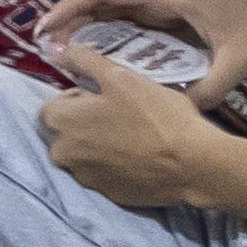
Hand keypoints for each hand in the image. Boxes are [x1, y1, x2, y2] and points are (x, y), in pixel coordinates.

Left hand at [34, 44, 234, 210]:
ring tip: (132, 135)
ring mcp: (85, 178)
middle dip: (84, 122)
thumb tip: (59, 52)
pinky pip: (103, 173)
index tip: (103, 97)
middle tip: (120, 114)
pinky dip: (114, 164)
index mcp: (60, 124)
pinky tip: (140, 155)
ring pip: (82, 154)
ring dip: (97, 144)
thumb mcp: (120, 77)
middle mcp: (63, 155)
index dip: (76, 99)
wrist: (194, 163)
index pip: (52, 107)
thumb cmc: (156, 115)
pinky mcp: (109, 195)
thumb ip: (84, 61)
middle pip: (64, 132)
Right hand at [44, 0, 246, 96]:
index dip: (68, 8)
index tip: (45, 31)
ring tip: (63, 59)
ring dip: (85, 30)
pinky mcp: (171, 19)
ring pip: (110, 12)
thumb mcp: (239, 61)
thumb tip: (183, 115)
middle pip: (98, 0)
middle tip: (47, 53)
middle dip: (68, 22)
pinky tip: (100, 62)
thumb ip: (210, 87)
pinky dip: (107, 38)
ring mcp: (164, 6)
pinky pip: (128, 24)